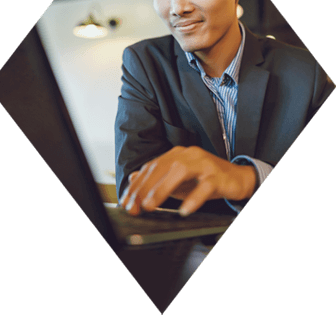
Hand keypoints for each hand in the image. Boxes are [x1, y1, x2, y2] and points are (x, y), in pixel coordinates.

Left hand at [119, 146, 255, 215]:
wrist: (237, 177)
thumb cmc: (205, 179)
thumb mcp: (178, 180)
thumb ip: (158, 179)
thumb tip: (134, 178)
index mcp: (177, 154)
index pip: (151, 167)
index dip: (137, 185)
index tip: (126, 202)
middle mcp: (188, 155)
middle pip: (162, 167)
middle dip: (145, 188)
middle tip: (135, 206)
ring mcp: (204, 164)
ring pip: (180, 171)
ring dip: (163, 189)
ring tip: (150, 205)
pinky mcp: (218, 176)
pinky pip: (205, 186)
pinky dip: (194, 198)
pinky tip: (184, 210)